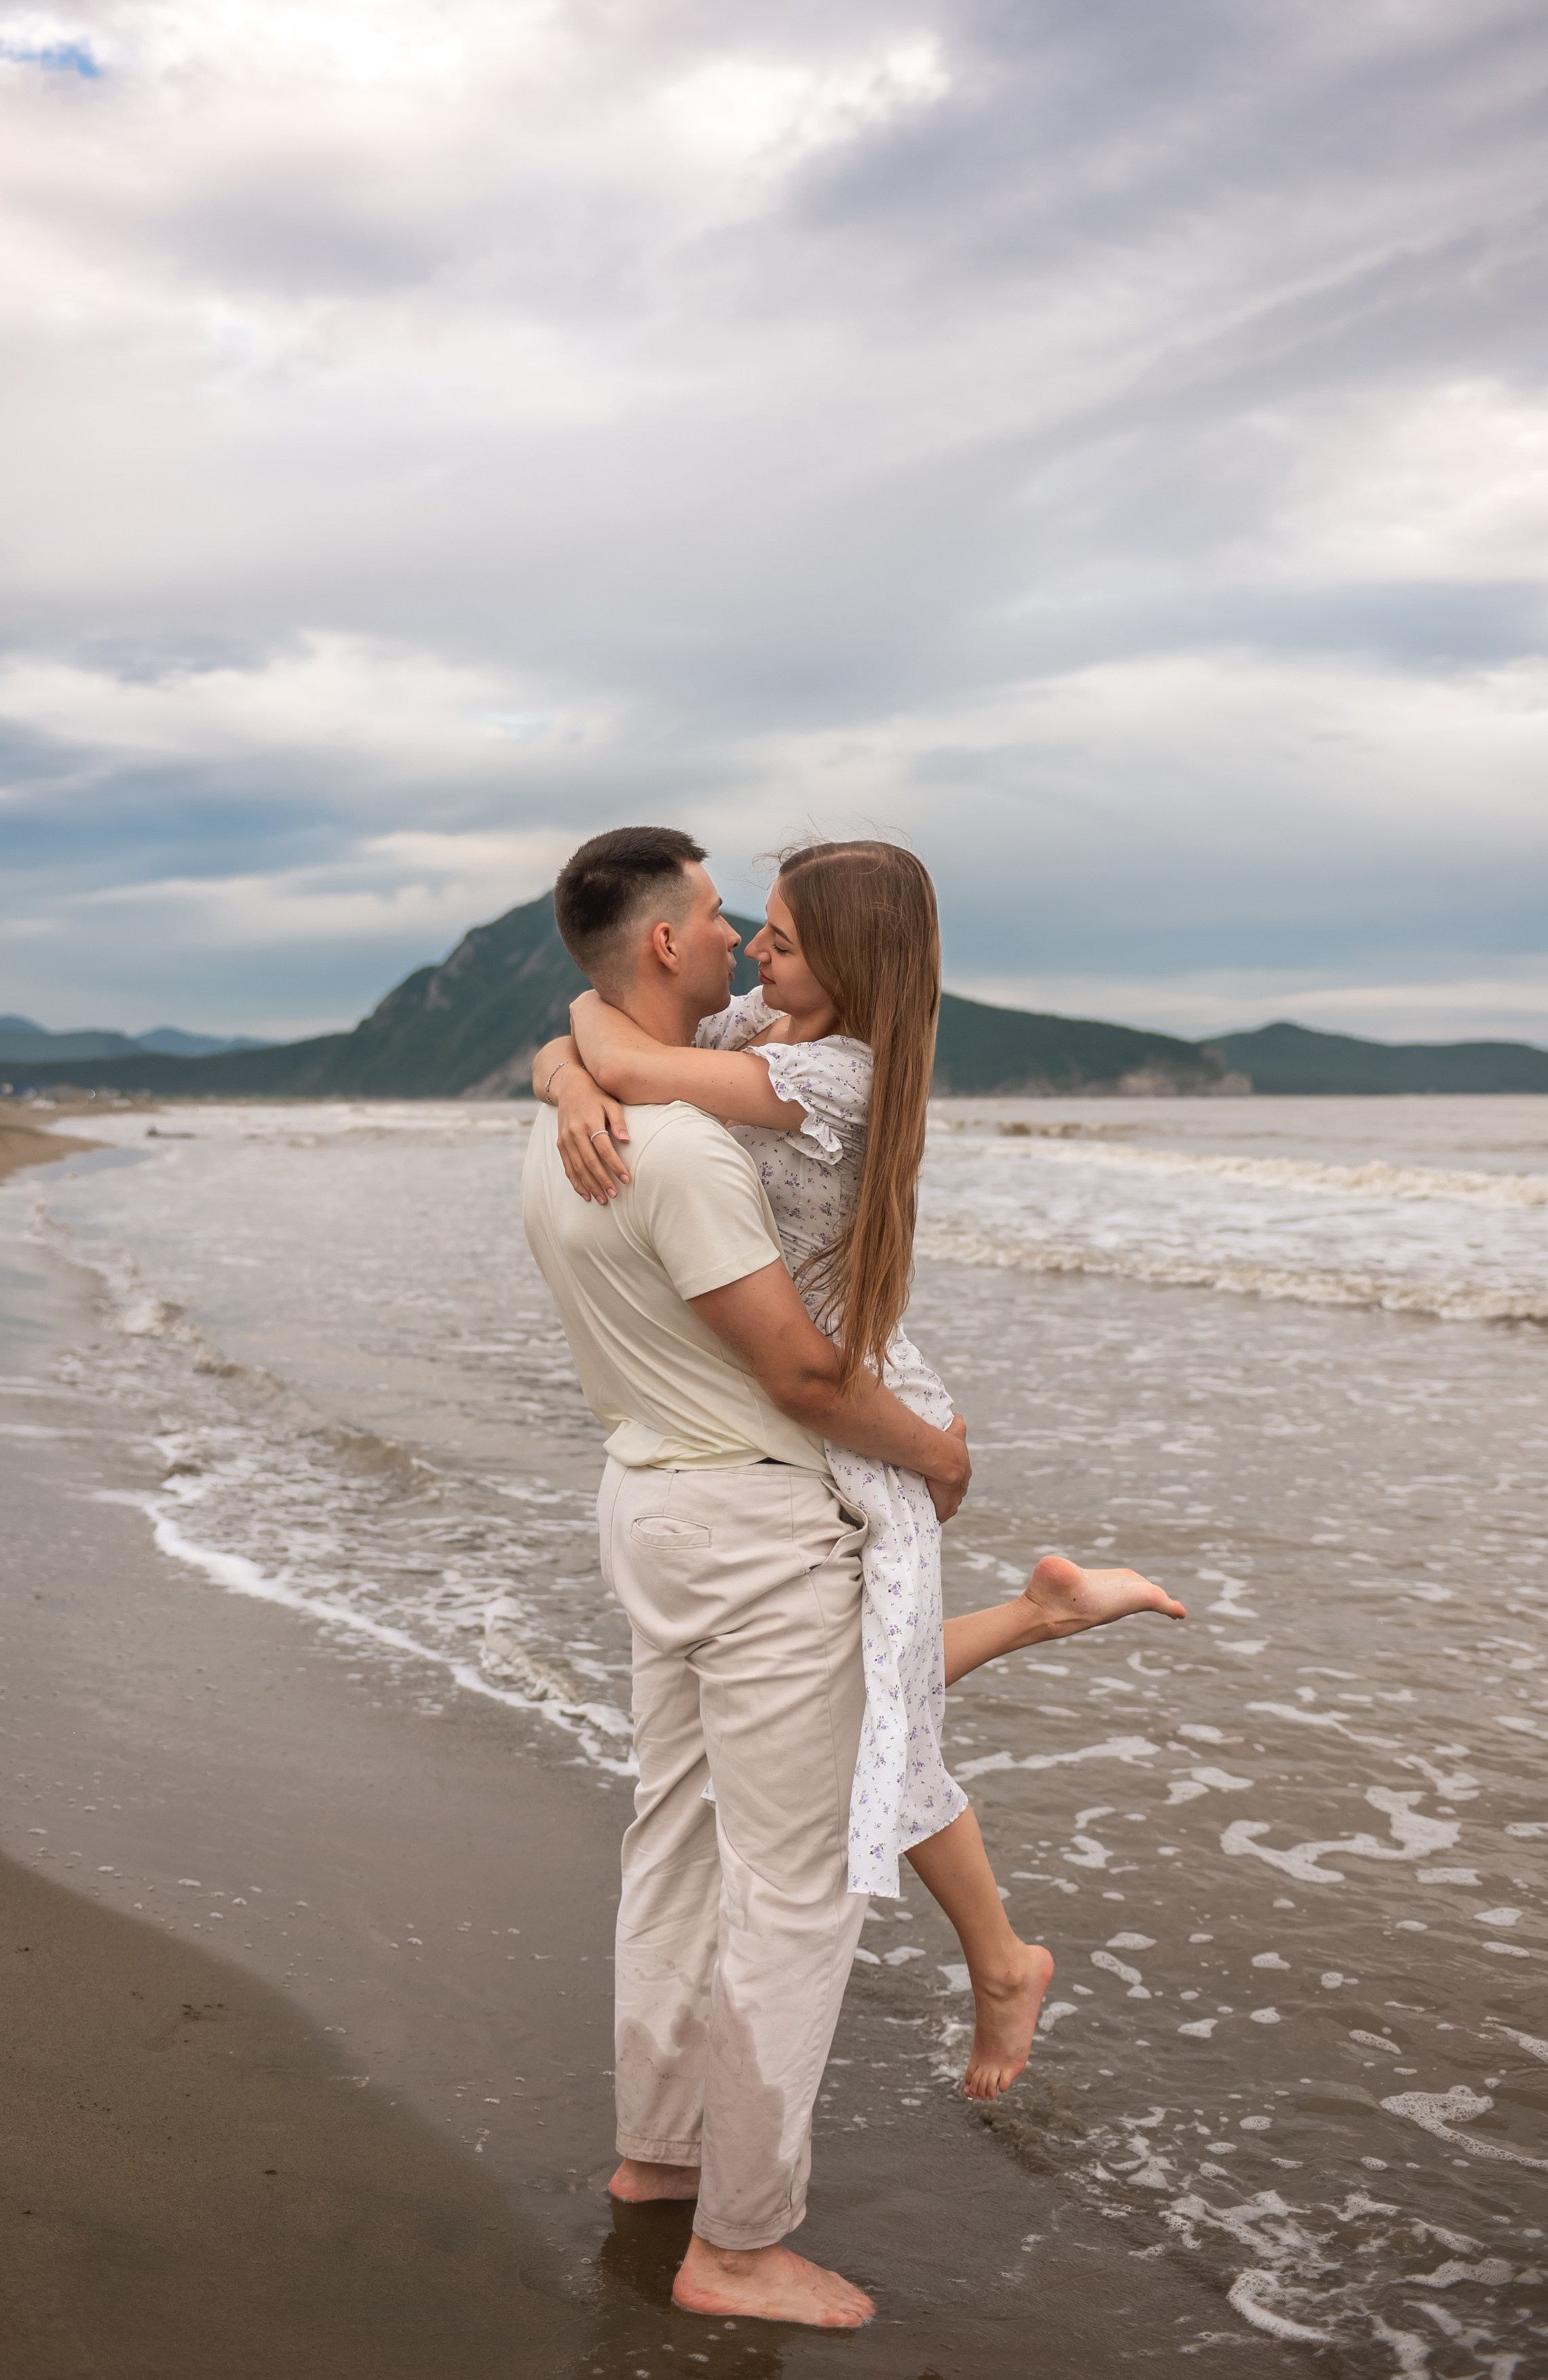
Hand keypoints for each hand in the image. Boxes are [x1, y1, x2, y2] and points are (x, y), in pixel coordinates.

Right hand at [556, 1064, 630, 1200]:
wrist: (569, 1087)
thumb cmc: (596, 1096)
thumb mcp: (611, 1104)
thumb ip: (619, 1122)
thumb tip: (626, 1140)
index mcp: (589, 1122)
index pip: (604, 1149)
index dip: (615, 1165)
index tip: (626, 1179)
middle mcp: (575, 1133)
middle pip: (589, 1162)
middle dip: (602, 1180)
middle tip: (614, 1195)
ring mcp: (565, 1139)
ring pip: (577, 1168)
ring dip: (589, 1185)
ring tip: (602, 1200)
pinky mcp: (560, 1144)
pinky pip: (568, 1167)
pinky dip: (576, 1182)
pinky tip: (585, 1194)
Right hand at [926, 1414, 970, 1523]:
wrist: (945, 1460)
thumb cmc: (947, 1443)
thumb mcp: (957, 1430)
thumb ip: (958, 1424)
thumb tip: (958, 1416)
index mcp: (964, 1468)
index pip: (959, 1474)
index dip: (950, 1474)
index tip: (941, 1474)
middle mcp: (963, 1484)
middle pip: (955, 1489)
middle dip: (947, 1488)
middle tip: (933, 1486)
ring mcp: (956, 1497)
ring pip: (951, 1501)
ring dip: (942, 1500)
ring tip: (928, 1498)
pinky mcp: (948, 1508)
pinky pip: (944, 1513)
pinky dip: (939, 1512)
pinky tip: (931, 1512)